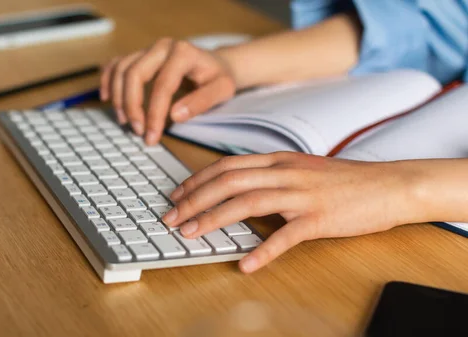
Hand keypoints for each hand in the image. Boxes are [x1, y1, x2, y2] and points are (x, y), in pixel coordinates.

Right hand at [100, 38, 235, 144]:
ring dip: (118, 98)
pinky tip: (106, 98)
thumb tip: (175, 115)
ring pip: (121, 70)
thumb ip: (200, 102)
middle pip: (134, 74)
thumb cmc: (218, 78)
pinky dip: (107, 81)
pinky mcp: (140, 55)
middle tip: (137, 131)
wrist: (217, 64)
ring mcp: (148, 49)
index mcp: (183, 53)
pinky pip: (116, 64)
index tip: (152, 136)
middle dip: (132, 106)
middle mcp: (162, 47)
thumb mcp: (221, 91)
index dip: (154, 113)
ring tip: (125, 122)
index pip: (162, 85)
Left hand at [161, 152, 424, 272]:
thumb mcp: (302, 168)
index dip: (197, 180)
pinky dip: (261, 251)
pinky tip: (245, 265)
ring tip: (190, 234)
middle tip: (171, 217)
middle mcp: (285, 172)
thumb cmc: (344, 180)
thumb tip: (239, 186)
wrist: (389, 185)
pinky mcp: (318, 219)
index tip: (176, 194)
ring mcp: (301, 194)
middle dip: (193, 200)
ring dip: (213, 219)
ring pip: (247, 203)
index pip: (227, 166)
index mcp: (279, 160)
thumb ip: (271, 174)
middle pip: (228, 182)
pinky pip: (285, 236)